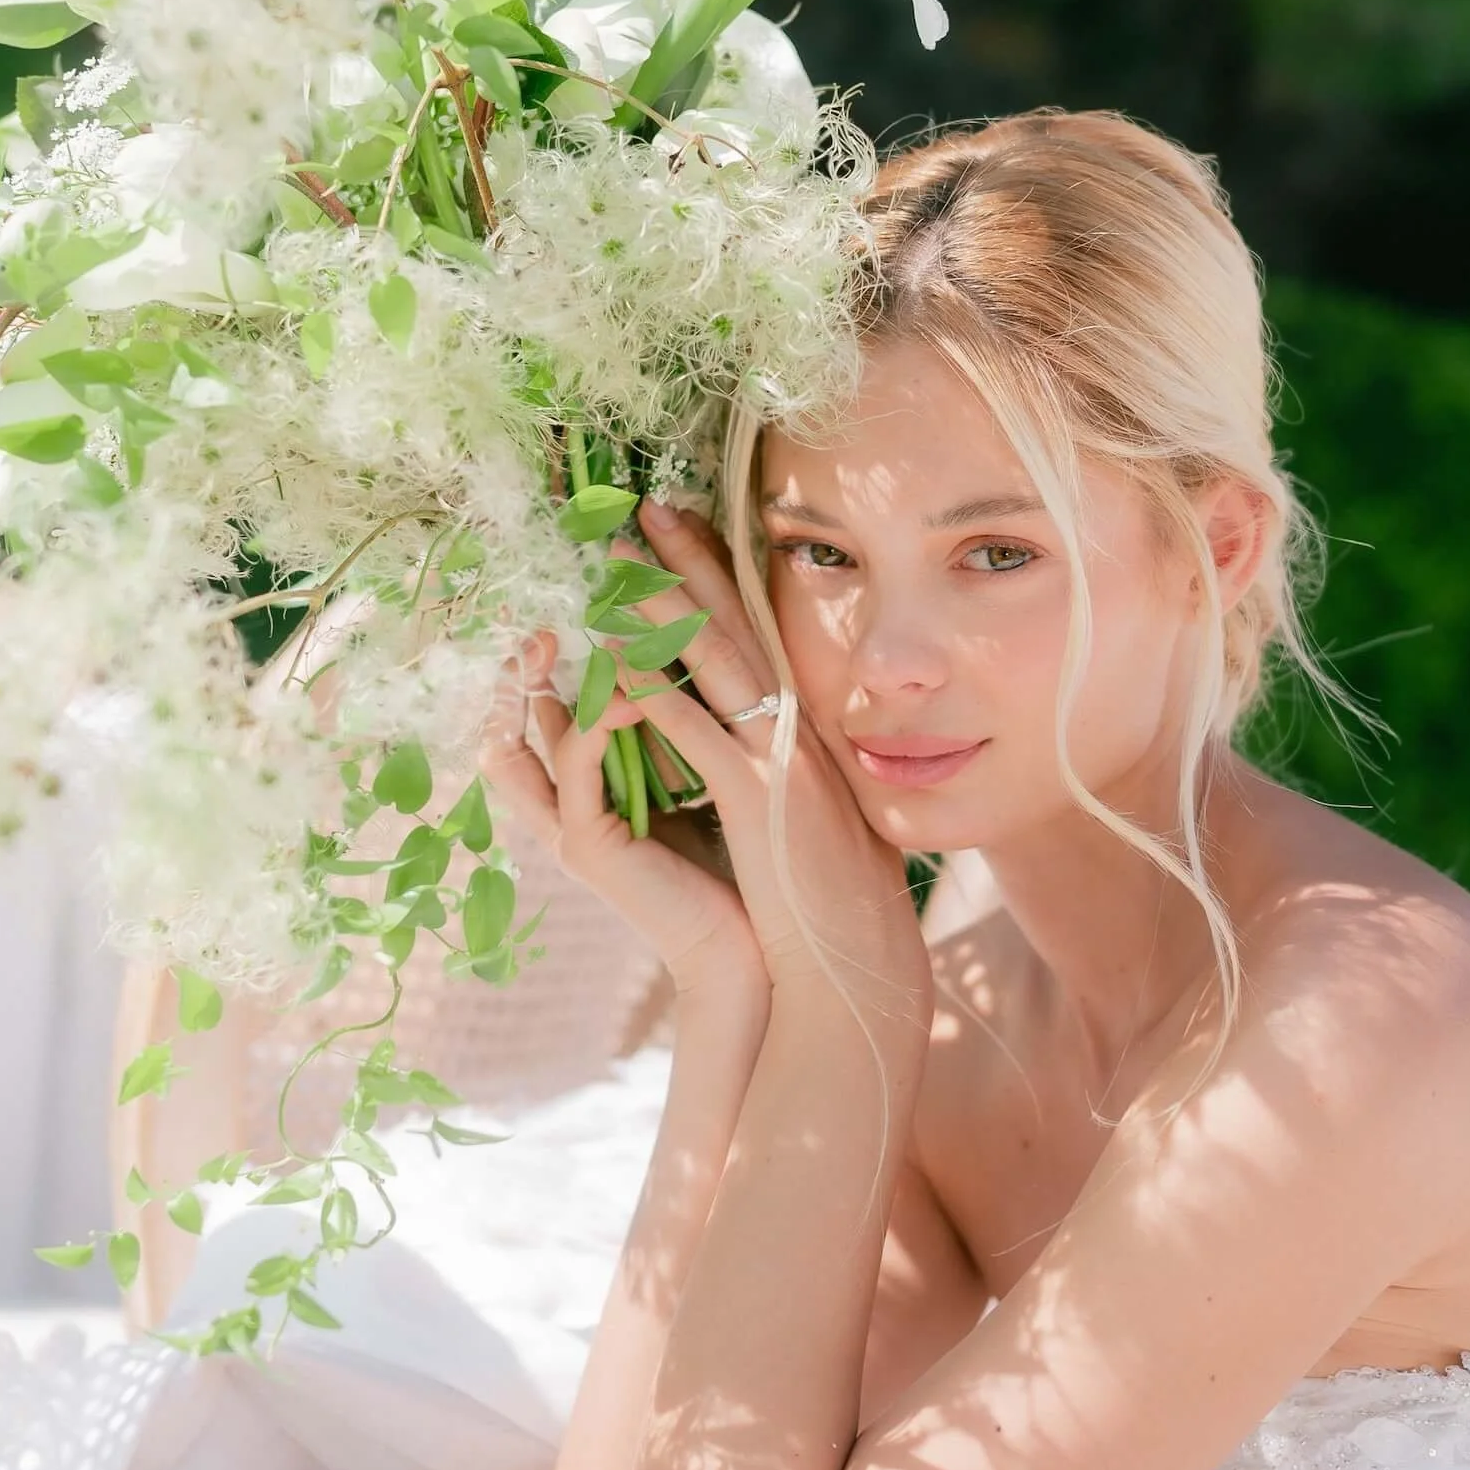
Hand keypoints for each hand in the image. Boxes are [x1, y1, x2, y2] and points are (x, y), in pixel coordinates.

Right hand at [481, 626, 764, 997]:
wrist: (756, 941)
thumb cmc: (741, 854)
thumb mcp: (703, 769)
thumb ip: (679, 722)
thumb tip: (686, 648)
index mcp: (592, 786)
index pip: (541, 712)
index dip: (541, 659)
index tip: (569, 606)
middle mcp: (567, 806)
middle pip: (505, 728)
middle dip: (515, 668)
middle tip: (538, 608)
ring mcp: (571, 828)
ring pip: (516, 747)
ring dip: (538, 684)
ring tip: (554, 633)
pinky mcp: (590, 848)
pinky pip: (573, 771)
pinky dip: (592, 723)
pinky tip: (622, 688)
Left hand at [594, 501, 932, 1038]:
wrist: (856, 959)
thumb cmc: (833, 902)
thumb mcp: (820, 815)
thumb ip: (797, 768)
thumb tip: (780, 742)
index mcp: (804, 729)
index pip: (755, 633)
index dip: (718, 576)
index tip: (683, 529)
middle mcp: (794, 727)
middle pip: (733, 624)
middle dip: (687, 562)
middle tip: (643, 510)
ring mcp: (777, 756)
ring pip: (712, 659)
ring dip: (661, 605)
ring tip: (616, 563)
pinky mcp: (757, 795)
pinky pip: (694, 728)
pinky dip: (652, 691)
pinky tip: (614, 659)